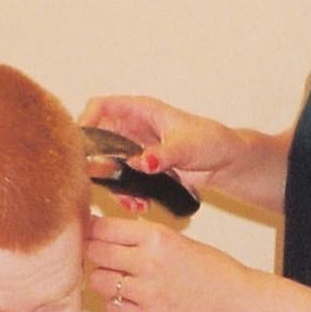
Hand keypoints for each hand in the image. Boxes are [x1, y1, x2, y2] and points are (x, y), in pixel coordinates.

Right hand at [79, 95, 241, 196]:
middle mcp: (134, 128)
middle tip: (105, 183)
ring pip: (110, 165)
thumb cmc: (211, 141)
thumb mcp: (188, 146)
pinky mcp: (142, 169)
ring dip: (115, 185)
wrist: (225, 162)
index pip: (102, 106)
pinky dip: (128, 195)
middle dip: (99, 163)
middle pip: (99, 140)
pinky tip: (140, 205)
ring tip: (132, 202)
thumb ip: (164, 154)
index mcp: (142, 110)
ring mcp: (136, 149)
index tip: (85, 146)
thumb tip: (143, 162)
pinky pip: (124, 181)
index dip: (88, 120)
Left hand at [86, 214, 255, 311]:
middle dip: (94, 253)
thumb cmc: (212, 270)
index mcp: (157, 236)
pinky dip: (116, 304)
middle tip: (104, 257)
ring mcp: (147, 293)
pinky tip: (131, 299)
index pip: (103, 228)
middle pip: (94, 253)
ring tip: (121, 279)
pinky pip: (111, 309)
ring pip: (98, 281)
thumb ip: (141, 237)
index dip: (92, 230)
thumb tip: (102, 232)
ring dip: (104, 279)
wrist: (237, 302)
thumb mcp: (176, 240)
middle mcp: (148, 262)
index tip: (90, 232)